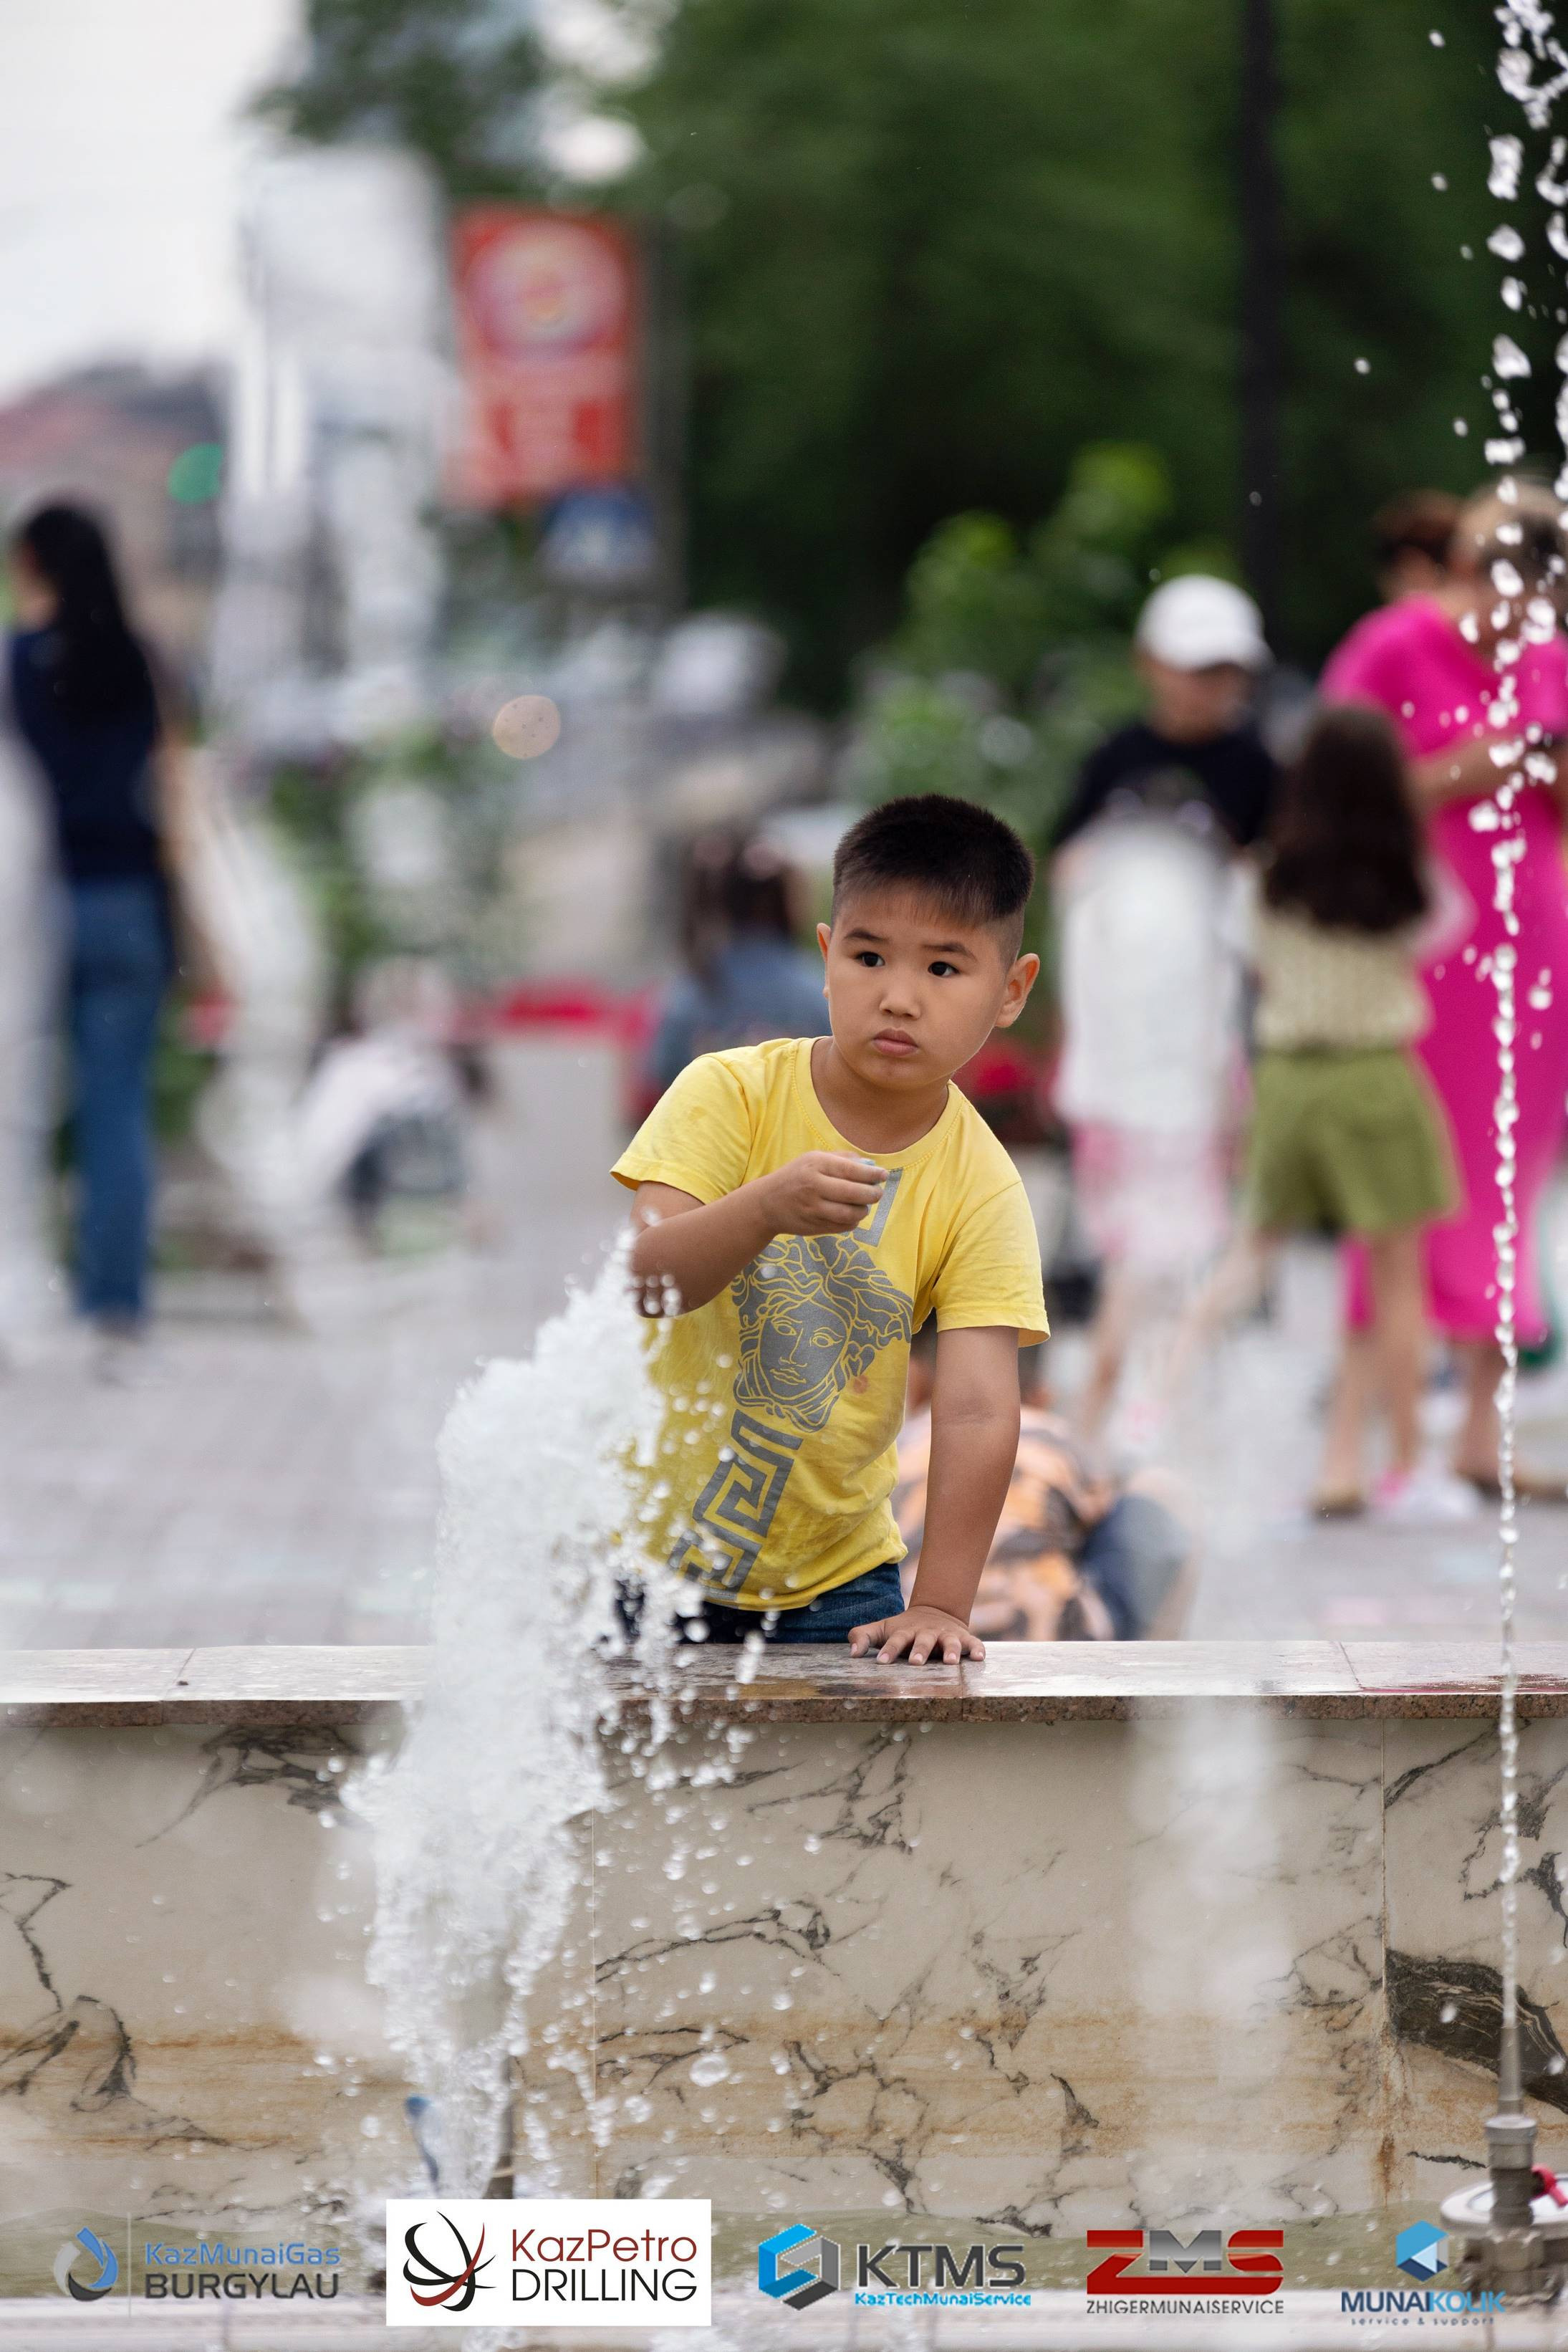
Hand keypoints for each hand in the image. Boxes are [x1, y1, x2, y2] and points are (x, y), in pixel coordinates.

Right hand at [760, 1151, 885, 1237]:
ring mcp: (813, 1209)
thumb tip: (870, 1165)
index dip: (872, 1175)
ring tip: (864, 1206)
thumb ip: (842, 1159)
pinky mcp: (814, 1226)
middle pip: (854, 1193)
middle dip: (872, 1194)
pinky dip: (853, 1222)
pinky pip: (842, 1227)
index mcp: (816, 1165)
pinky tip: (852, 1215)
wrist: (767, 1203)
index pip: (852, 1170)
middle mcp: (814, 1186)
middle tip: (878, 1194)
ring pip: (850, 1213)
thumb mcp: (813, 1159)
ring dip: (863, 1210)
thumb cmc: (795, 1176)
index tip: (883, 1176)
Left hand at [848, 1604, 984, 1664]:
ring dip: (951, 1651)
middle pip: (923, 1641)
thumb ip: (863, 1636)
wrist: (935, 1612)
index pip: (896, 1640)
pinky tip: (980, 1658)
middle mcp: (927, 1633)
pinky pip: (973, 1644)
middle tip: (915, 1663)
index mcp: (906, 1632)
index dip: (888, 1650)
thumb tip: (851, 1652)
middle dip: (920, 1651)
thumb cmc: (904, 1629)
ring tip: (951, 1663)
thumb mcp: (883, 1629)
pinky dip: (977, 1649)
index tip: (881, 1662)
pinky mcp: (964, 1639)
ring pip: (950, 1642)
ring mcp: (946, 1636)